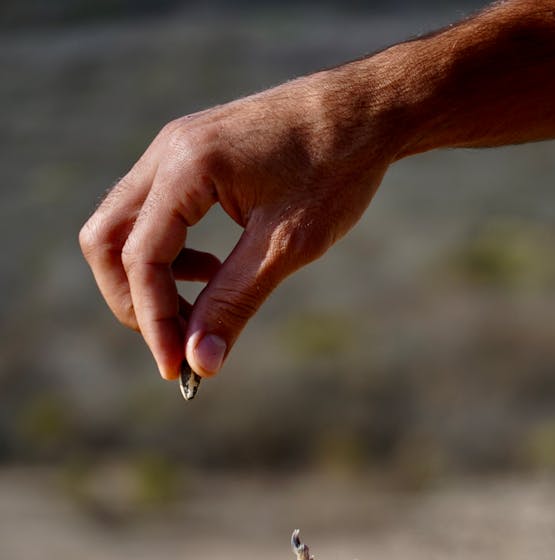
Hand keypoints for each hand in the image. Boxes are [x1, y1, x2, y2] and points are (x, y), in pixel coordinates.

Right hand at [79, 69, 393, 380]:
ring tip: (198, 312)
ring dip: (147, 280)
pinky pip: (151, 215)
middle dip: (132, 301)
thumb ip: (235, 302)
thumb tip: (200, 365)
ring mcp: (173, 151)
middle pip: (107, 240)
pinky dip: (167, 256)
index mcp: (187, 166)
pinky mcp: (188, 159)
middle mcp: (167, 152)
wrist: (363, 111)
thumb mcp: (286, 245)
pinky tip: (211, 272)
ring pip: (123, 227)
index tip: (177, 369)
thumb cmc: (335, 169)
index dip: (154, 321)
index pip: (141, 256)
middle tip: (176, 343)